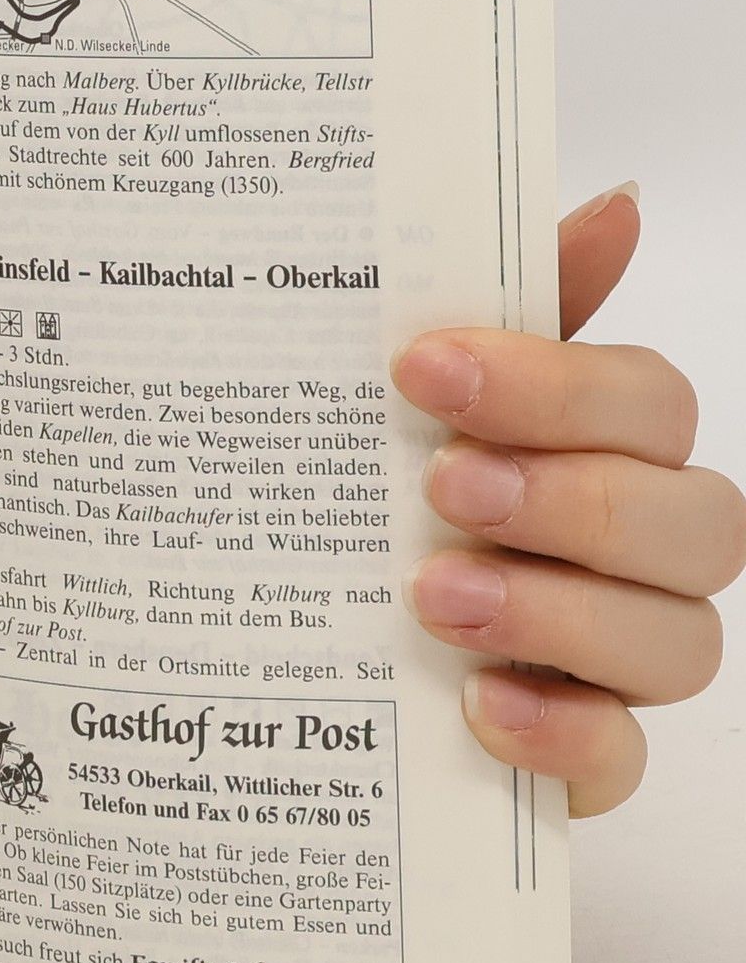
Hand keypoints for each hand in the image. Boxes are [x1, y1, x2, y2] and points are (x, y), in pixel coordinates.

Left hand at [396, 185, 744, 815]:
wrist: (265, 645)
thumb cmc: (363, 501)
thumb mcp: (400, 402)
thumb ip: (507, 309)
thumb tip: (619, 203)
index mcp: (599, 450)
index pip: (648, 402)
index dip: (556, 383)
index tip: (423, 367)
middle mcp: (632, 552)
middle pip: (698, 519)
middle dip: (573, 496)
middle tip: (443, 486)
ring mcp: (615, 662)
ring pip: (679, 641)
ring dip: (559, 610)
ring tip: (434, 596)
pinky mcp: (580, 760)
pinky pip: (621, 758)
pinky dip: (562, 731)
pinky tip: (478, 704)